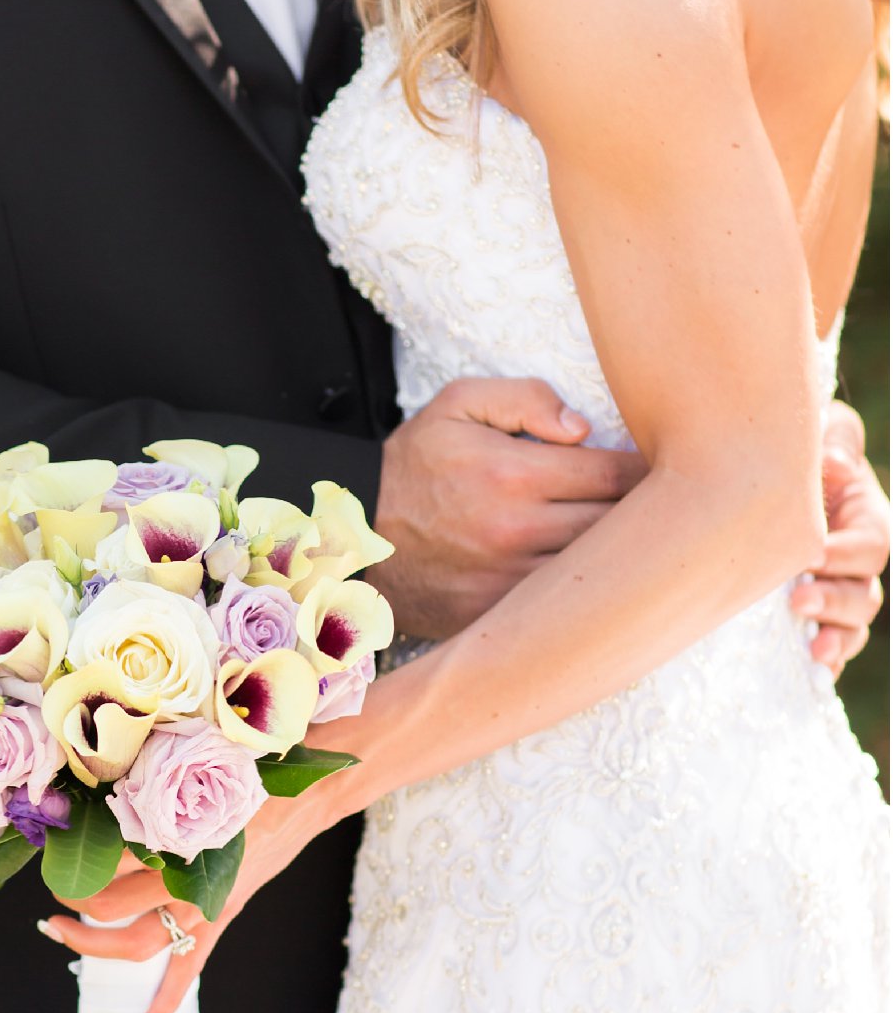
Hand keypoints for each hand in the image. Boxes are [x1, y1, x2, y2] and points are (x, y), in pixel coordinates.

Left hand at [40, 793, 324, 1012]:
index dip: (75, 856)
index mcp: (174, 841)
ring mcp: (201, 908)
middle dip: (73, 898)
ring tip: (60, 930)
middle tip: (52, 886)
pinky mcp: (218, 921)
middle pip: (111, 904)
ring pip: (137, 942)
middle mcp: (183, 881)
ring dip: (94, 944)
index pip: (108, 860)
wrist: (302, 803)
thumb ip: (152, 797)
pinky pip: (188, 968)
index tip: (55, 846)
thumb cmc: (248, 782)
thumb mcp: (193, 780)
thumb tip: (103, 800)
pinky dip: (167, 1000)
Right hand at [373, 378, 646, 638]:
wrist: (354, 534)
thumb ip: (524, 398)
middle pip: (618, 525)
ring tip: (632, 538)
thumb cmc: (414, 466)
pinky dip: (580, 589)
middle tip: (658, 501)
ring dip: (617, 554)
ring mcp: (508, 579)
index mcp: (514, 473)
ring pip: (596, 569)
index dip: (646, 469)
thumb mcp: (456, 404)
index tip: (657, 467)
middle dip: (643, 511)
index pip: (617, 473)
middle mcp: (517, 530)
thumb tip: (582, 428)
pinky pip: (560, 604)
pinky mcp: (497, 613)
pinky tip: (586, 574)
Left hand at [790, 400, 888, 675]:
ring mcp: (838, 594)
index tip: (811, 556)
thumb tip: (835, 460)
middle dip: (833, 600)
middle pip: (863, 592)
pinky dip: (828, 661)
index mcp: (863, 519)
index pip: (871, 543)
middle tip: (795, 603)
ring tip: (812, 649)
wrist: (749, 486)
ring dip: (835, 638)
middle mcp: (856, 562)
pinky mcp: (816, 618)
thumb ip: (832, 439)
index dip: (845, 553)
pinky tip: (813, 671)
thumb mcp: (811, 437)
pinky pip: (832, 647)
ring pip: (852, 625)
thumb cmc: (783, 457)